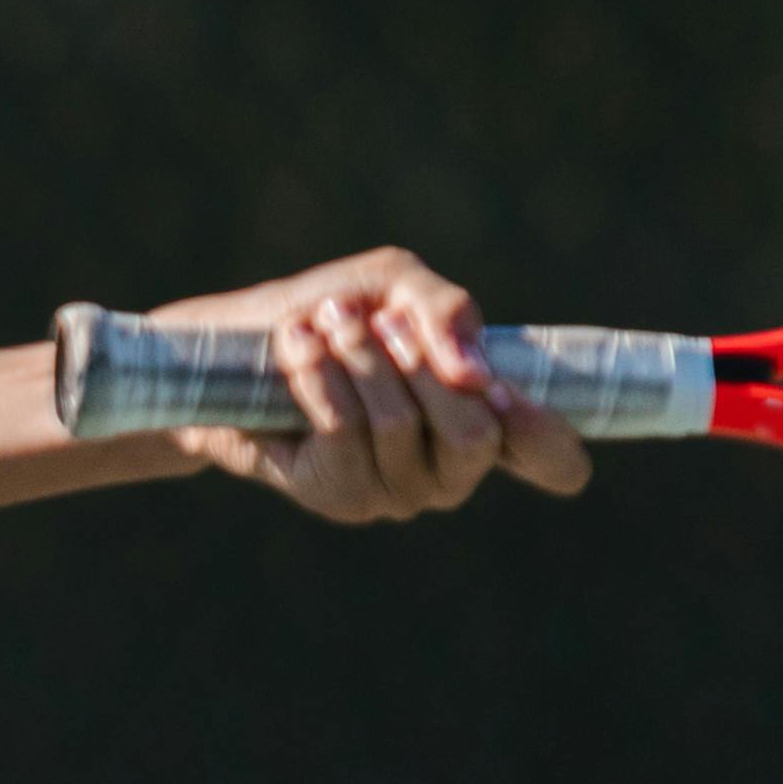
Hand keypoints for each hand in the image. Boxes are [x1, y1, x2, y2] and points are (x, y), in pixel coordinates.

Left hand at [149, 248, 595, 525]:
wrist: (228, 345)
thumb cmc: (327, 313)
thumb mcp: (394, 286)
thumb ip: (447, 311)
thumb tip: (473, 371)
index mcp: (484, 420)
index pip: (554, 461)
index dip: (550, 437)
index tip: (503, 392)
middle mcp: (450, 471)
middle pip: (476, 435)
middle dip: (419, 363)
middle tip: (377, 320)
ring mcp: (397, 492)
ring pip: (403, 428)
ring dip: (359, 357)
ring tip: (325, 322)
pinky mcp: (339, 497)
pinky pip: (345, 434)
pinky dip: (320, 375)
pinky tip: (296, 348)